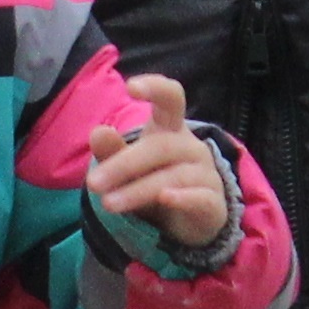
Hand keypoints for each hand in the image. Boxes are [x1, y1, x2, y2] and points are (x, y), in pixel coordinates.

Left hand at [88, 74, 229, 249]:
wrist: (187, 221)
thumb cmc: (152, 183)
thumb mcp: (127, 169)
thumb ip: (111, 153)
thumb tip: (98, 131)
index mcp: (170, 129)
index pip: (171, 98)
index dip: (155, 88)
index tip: (131, 87)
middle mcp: (191, 147)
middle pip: (162, 146)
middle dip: (124, 164)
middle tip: (93, 183)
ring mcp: (206, 174)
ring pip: (174, 177)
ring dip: (138, 190)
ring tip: (108, 204)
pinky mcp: (214, 203)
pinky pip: (201, 198)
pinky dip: (183, 198)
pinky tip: (165, 198)